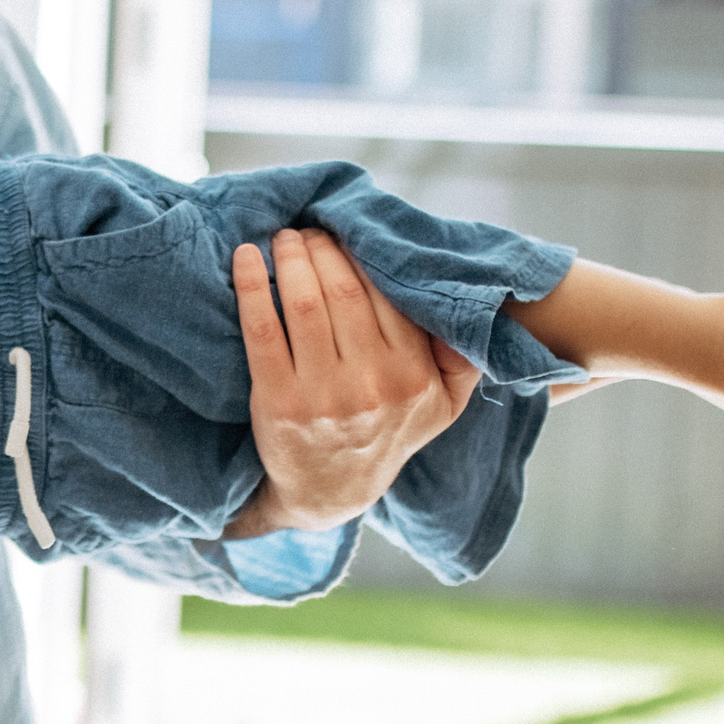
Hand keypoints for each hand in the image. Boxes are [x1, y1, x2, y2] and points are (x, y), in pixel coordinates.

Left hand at [226, 228, 479, 535]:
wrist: (330, 492)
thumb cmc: (385, 433)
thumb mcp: (443, 406)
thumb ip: (463, 358)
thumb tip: (476, 306)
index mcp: (414, 376)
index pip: (387, 295)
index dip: (359, 256)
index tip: (343, 236)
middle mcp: (373, 385)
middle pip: (344, 291)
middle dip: (322, 249)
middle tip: (307, 231)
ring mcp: (323, 395)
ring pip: (305, 303)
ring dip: (291, 258)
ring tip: (283, 239)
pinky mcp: (277, 402)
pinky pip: (262, 329)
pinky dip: (252, 286)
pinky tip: (246, 259)